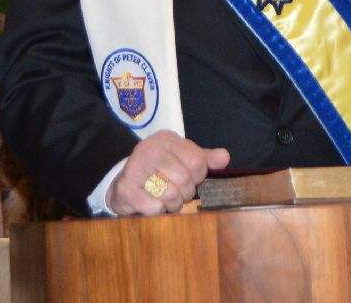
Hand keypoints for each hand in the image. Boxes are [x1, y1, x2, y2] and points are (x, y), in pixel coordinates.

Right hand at [107, 130, 229, 215]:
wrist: (125, 184)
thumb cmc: (160, 172)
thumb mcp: (183, 160)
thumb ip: (205, 159)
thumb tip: (225, 157)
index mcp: (166, 139)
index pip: (197, 161)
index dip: (197, 177)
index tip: (189, 179)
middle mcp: (149, 148)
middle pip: (185, 179)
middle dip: (185, 193)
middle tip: (177, 192)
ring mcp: (135, 167)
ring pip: (171, 195)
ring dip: (172, 204)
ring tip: (165, 199)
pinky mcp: (126, 188)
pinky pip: (155, 207)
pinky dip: (157, 211)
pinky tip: (151, 204)